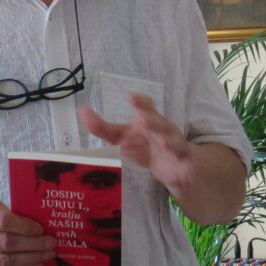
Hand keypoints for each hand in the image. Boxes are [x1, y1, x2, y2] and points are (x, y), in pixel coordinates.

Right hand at [0, 195, 56, 265]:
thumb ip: (1, 211)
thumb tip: (31, 224)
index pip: (2, 222)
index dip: (25, 226)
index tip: (40, 228)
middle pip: (5, 244)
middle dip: (33, 245)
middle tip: (51, 243)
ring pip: (3, 262)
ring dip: (30, 260)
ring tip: (46, 255)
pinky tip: (33, 264)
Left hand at [78, 93, 192, 190]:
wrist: (176, 168)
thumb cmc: (146, 147)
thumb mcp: (122, 138)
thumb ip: (101, 127)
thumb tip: (81, 110)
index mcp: (148, 120)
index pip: (146, 106)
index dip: (140, 101)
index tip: (129, 97)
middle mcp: (163, 129)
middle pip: (160, 122)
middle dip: (153, 119)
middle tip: (142, 118)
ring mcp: (176, 145)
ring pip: (174, 141)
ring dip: (169, 140)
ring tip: (162, 141)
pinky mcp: (184, 162)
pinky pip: (183, 160)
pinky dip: (180, 160)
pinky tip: (177, 159)